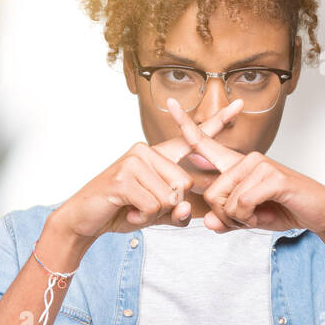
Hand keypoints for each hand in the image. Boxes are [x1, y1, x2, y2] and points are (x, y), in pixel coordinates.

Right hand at [53, 98, 244, 239]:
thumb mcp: (158, 213)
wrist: (85, 218)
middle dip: (169, 206)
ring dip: (153, 213)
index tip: (239, 106)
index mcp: (158, 156)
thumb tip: (187, 207)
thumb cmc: (123, 210)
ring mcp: (134, 160)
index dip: (218, 122)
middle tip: (144, 205)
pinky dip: (142, 216)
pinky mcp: (124, 176)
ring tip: (134, 207)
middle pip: (185, 184)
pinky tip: (127, 210)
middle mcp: (146, 150)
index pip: (192, 138)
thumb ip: (179, 212)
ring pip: (170, 197)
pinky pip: (154, 206)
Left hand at [167, 97, 324, 235]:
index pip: (206, 142)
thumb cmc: (286, 210)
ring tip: (256, 217)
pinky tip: (262, 215)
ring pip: (226, 200)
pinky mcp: (272, 176)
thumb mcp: (250, 219)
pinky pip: (242, 203)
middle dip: (223, 216)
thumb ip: (227, 220)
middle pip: (211, 192)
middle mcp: (247, 159)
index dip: (186, 125)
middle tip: (243, 220)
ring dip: (238, 219)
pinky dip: (249, 217)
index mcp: (238, 165)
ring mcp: (260, 164)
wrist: (322, 213)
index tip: (171, 104)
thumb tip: (209, 223)